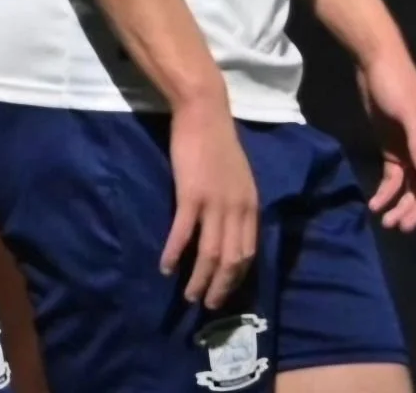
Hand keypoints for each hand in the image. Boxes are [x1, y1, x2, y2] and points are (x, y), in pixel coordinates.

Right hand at [161, 95, 259, 308]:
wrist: (205, 112)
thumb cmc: (219, 141)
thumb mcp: (239, 176)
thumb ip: (238, 203)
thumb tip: (231, 231)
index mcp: (250, 203)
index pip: (249, 251)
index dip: (237, 276)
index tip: (226, 291)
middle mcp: (237, 208)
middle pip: (232, 259)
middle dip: (221, 286)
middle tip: (208, 304)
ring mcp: (215, 202)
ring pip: (210, 253)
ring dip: (199, 279)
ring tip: (189, 295)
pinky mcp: (191, 195)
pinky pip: (183, 234)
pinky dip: (175, 254)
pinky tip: (165, 266)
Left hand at [360, 52, 415, 232]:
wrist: (374, 63)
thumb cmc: (397, 84)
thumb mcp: (409, 112)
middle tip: (402, 225)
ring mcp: (410, 150)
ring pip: (412, 187)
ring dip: (403, 206)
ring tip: (388, 223)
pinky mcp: (392, 150)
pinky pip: (393, 179)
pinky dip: (386, 194)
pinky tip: (374, 206)